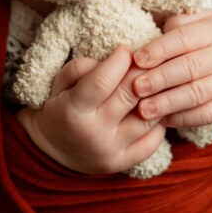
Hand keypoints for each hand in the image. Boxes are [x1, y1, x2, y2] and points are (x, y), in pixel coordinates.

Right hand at [15, 45, 166, 174]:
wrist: (52, 152)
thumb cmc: (60, 108)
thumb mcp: (58, 84)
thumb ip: (80, 67)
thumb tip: (113, 60)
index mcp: (73, 111)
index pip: (102, 82)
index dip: (120, 60)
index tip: (127, 50)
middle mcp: (93, 134)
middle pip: (129, 96)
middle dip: (143, 73)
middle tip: (147, 61)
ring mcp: (110, 151)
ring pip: (147, 118)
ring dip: (156, 96)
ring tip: (154, 84)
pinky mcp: (122, 163)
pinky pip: (152, 141)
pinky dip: (159, 122)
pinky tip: (155, 109)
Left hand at [132, 11, 211, 126]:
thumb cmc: (207, 40)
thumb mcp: (197, 21)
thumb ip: (175, 22)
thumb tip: (149, 28)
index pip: (183, 39)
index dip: (159, 49)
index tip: (137, 59)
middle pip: (190, 67)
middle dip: (160, 78)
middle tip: (136, 87)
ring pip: (197, 94)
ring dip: (168, 102)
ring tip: (143, 109)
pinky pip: (206, 114)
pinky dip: (182, 118)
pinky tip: (162, 120)